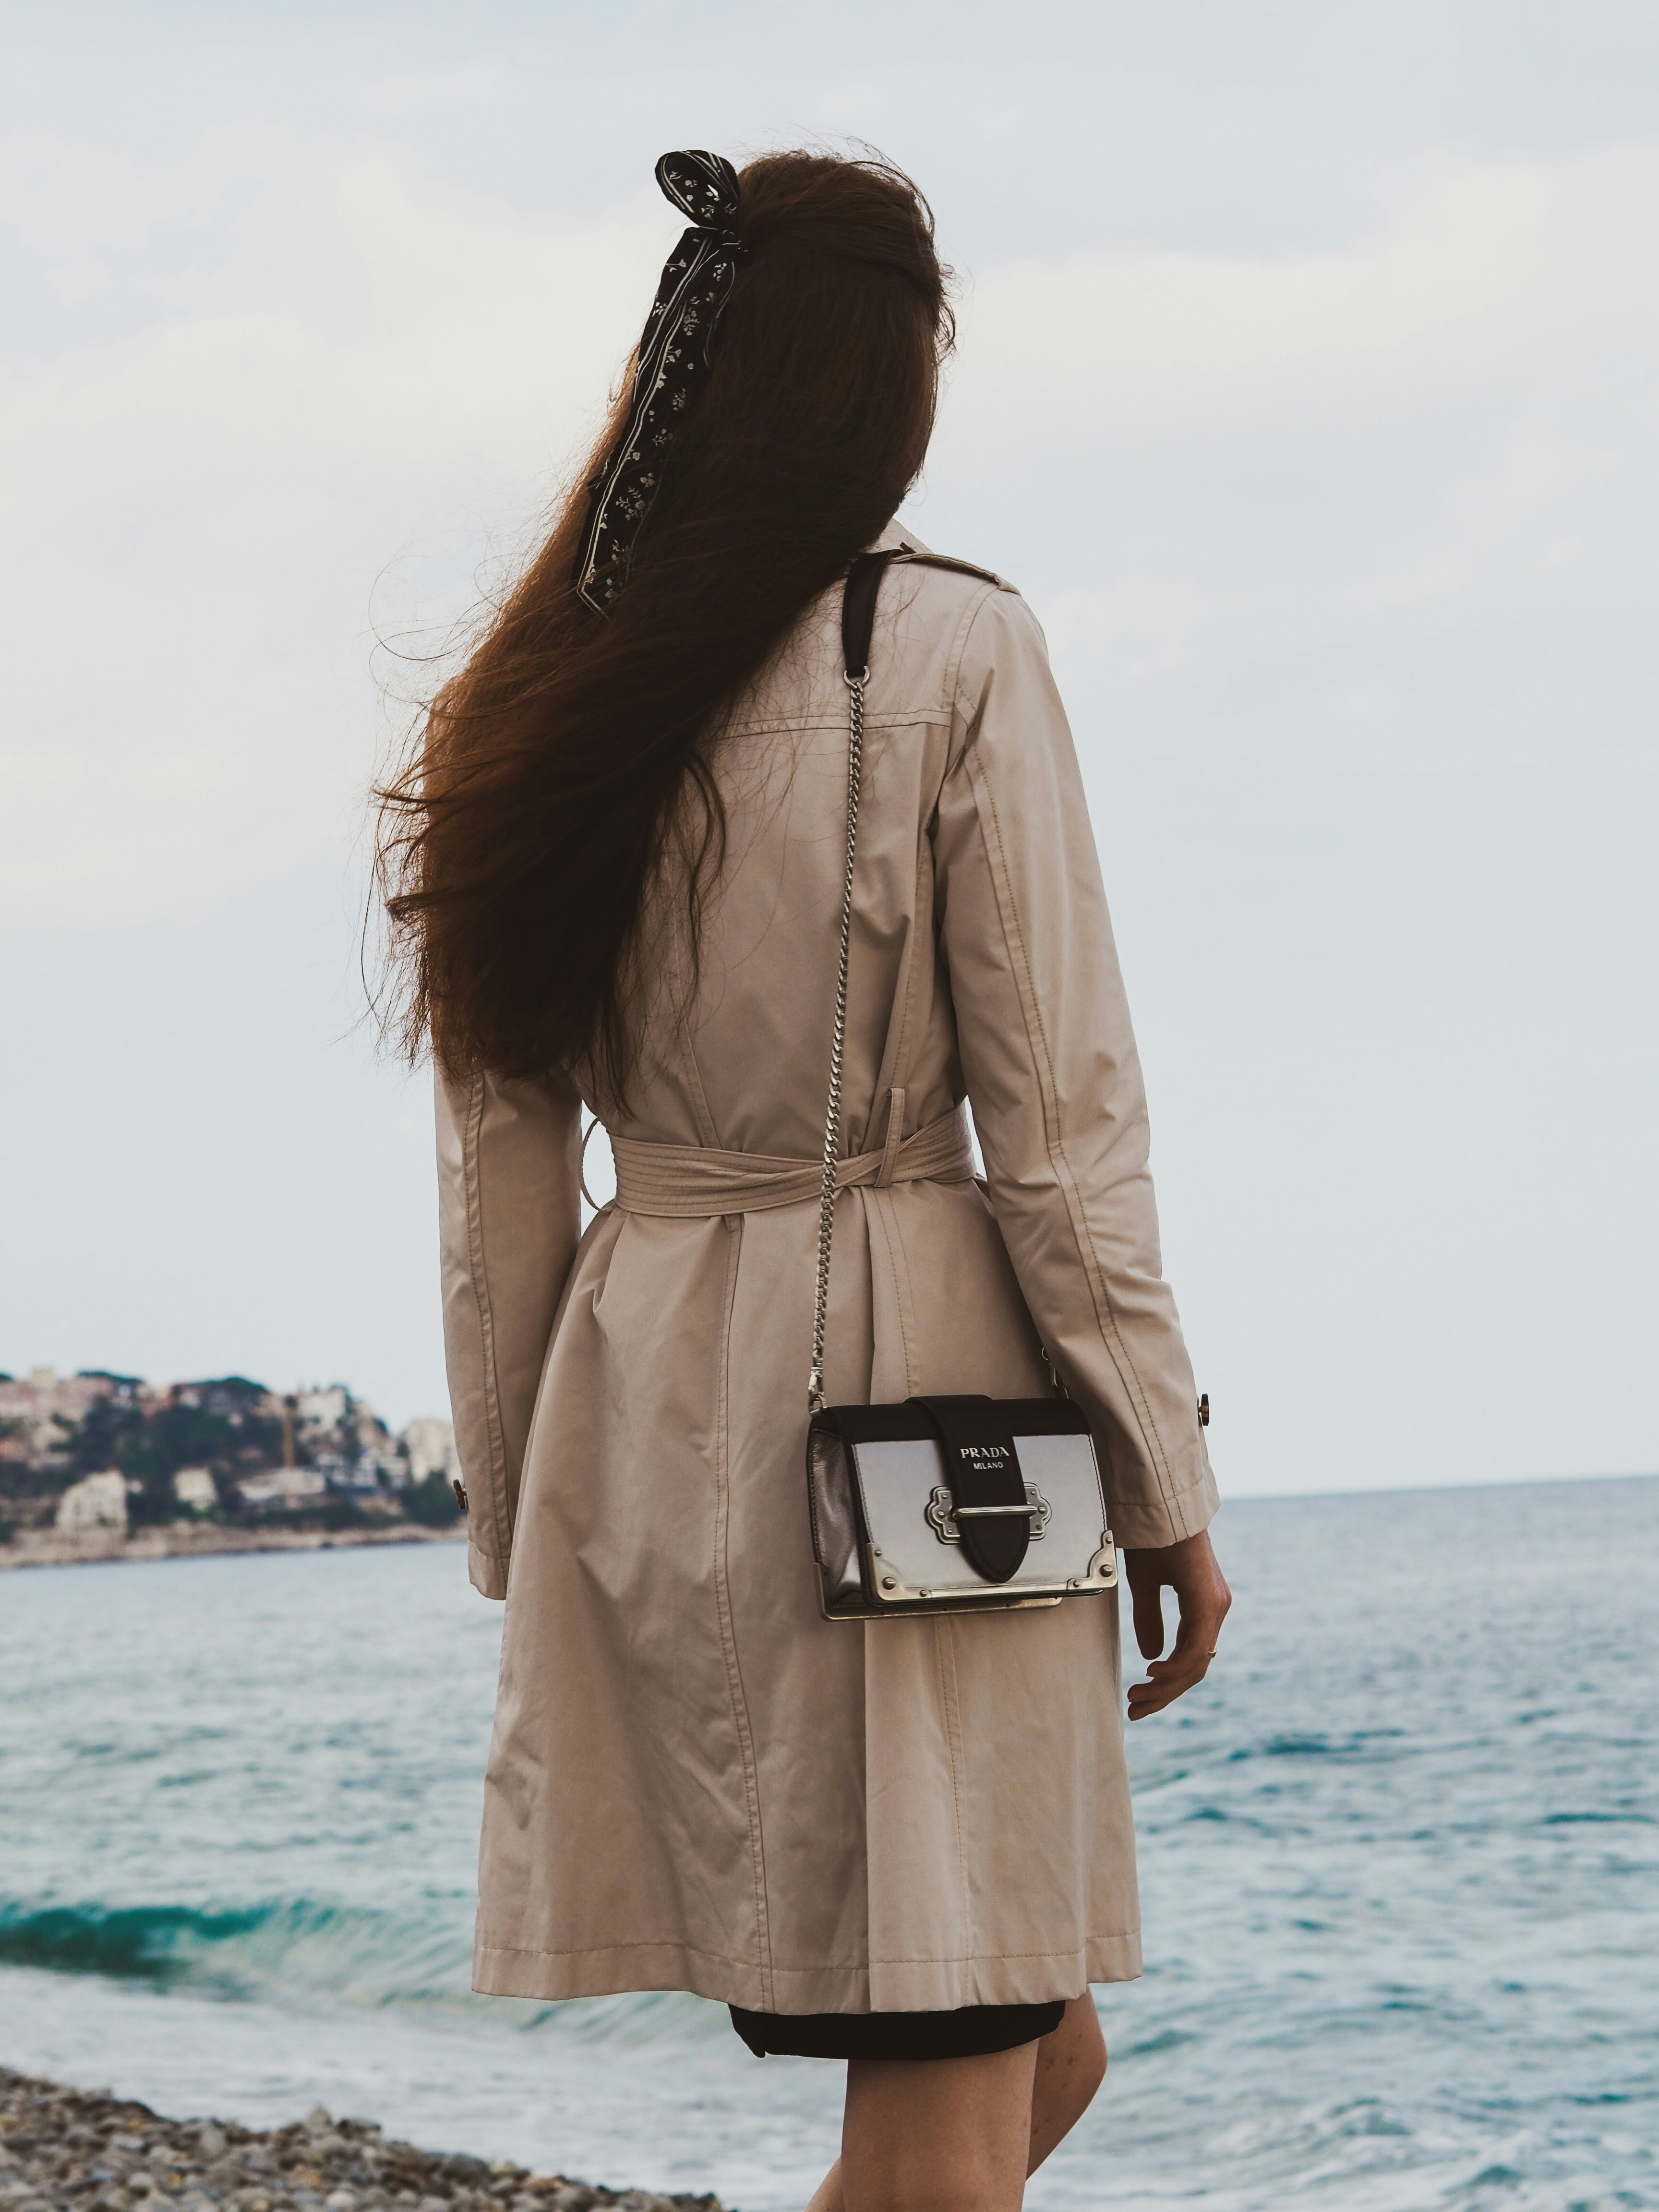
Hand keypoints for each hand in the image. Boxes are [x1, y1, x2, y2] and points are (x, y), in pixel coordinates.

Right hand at [1122, 1529, 1230, 1720]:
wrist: (1162, 1509)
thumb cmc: (1155, 1538)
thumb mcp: (1146, 1585)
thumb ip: (1150, 1619)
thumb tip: (1151, 1655)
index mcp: (1202, 1608)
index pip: (1189, 1659)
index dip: (1166, 1684)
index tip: (1139, 1697)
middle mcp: (1214, 1611)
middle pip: (1194, 1669)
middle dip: (1163, 1695)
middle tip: (1135, 1709)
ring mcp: (1215, 1609)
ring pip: (1195, 1665)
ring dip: (1165, 1687)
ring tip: (1138, 1698)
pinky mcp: (1209, 1604)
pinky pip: (1195, 1649)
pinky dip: (1175, 1667)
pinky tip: (1153, 1675)